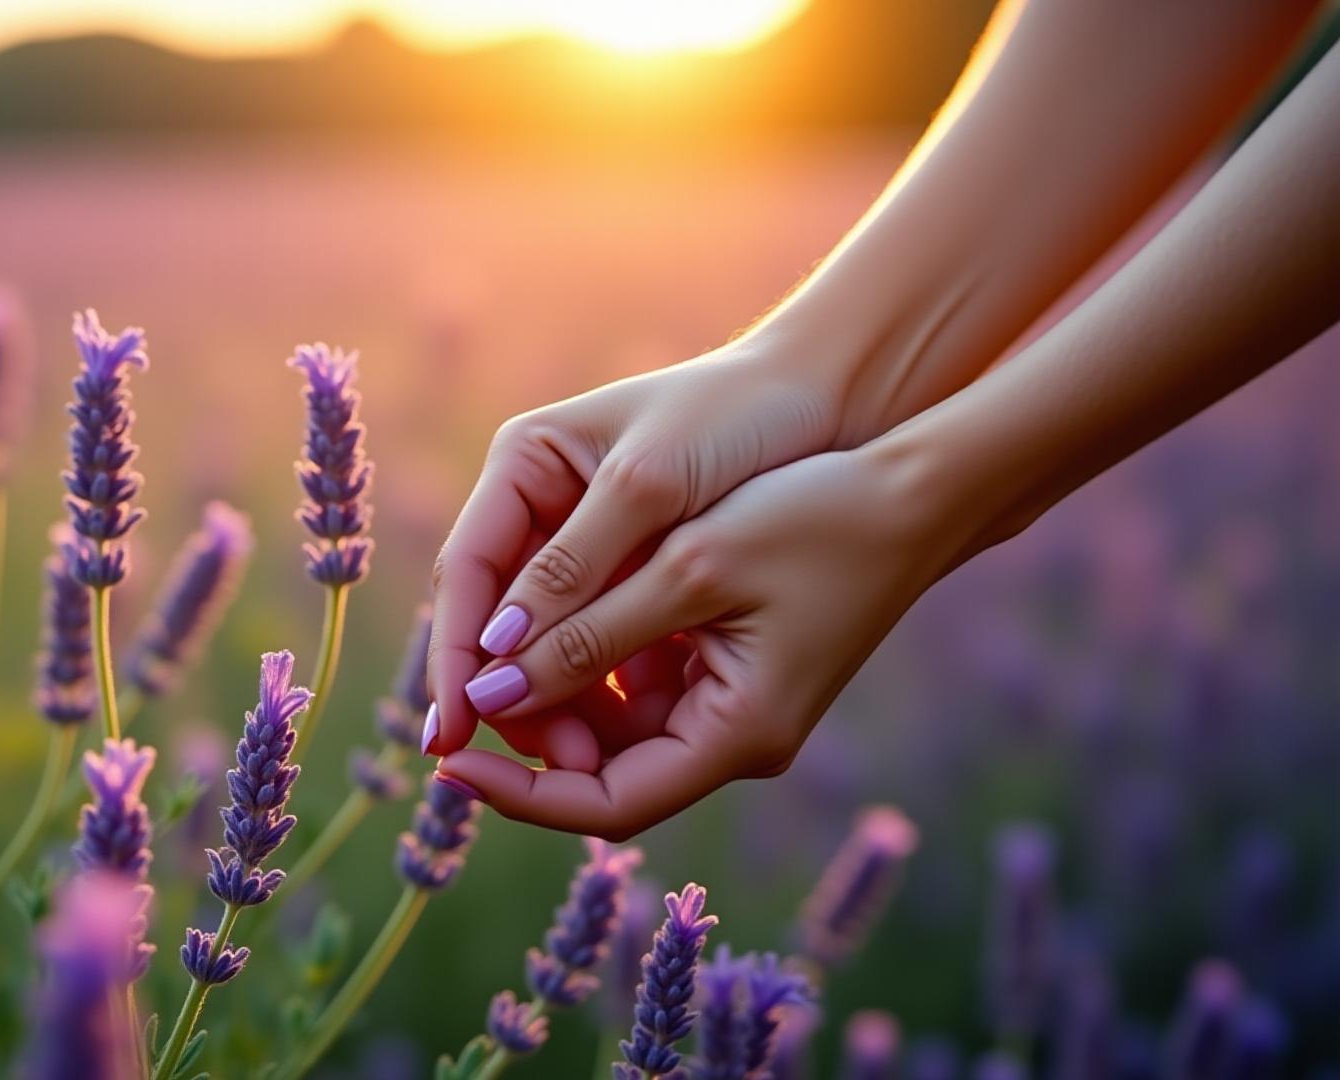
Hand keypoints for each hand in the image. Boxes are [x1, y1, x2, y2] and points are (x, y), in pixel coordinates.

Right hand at [422, 332, 846, 758]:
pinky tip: (620, 734)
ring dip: (556, 702)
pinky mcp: (633, 576)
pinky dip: (604, 690)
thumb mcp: (649, 489)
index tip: (453, 733)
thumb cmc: (738, 417)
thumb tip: (497, 659)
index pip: (466, 574)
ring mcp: (587, 545)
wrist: (832, 398)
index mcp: (524, 465)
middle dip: (511, 691)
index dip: (455, 657)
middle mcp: (541, 508)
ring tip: (585, 758)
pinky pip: (599, 647)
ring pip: (544, 645)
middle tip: (548, 754)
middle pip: (496, 622)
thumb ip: (571, 571)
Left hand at [433, 444, 966, 839]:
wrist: (918, 485)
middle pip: (603, 770)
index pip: (604, 807)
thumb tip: (490, 687)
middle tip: (462, 676)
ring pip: (615, 723)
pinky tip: (558, 602)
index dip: (518, 789)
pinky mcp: (730, 666)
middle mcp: (736, 740)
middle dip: (529, 727)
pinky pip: (641, 680)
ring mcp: (734, 705)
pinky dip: (593, 651)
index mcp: (738, 737)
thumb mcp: (689, 567)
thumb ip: (585, 630)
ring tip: (503, 627)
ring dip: (555, 683)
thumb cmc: (817, 516)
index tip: (446, 753)